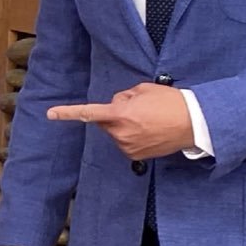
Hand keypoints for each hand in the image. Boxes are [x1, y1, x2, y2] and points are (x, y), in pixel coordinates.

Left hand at [47, 83, 193, 159]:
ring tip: (148, 120)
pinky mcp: (134, 156)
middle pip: (105, 121)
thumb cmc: (171, 103)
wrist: (194, 124)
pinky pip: (125, 143)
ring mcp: (127, 147)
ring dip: (124, 126)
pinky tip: (149, 131)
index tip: (51, 114)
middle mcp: (120, 133)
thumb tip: (116, 104)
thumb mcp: (144, 89)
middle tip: (139, 108)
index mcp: (120, 114)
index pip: (89, 113)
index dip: (68, 113)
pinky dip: (132, 137)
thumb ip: (124, 96)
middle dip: (115, 113)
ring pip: (115, 132)